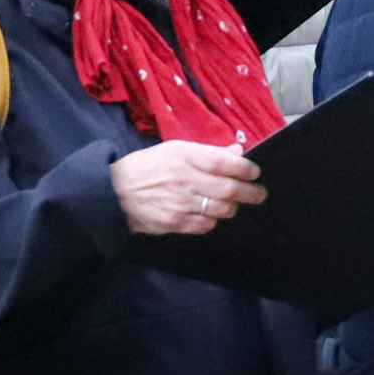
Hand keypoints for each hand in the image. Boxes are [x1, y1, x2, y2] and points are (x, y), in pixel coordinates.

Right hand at [112, 140, 264, 235]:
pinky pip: (206, 224)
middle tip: (259, 194)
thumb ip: (208, 153)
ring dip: (231, 207)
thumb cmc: (148, 167)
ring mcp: (181, 203)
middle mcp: (184, 179)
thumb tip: (237, 152)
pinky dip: (212, 220)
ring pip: (221, 209)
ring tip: (232, 203)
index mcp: (184, 156)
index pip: (224, 163)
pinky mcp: (176, 222)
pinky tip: (209, 214)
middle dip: (250, 193)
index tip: (255, 172)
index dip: (246, 169)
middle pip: (229, 189)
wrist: (114, 192)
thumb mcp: (174, 150)